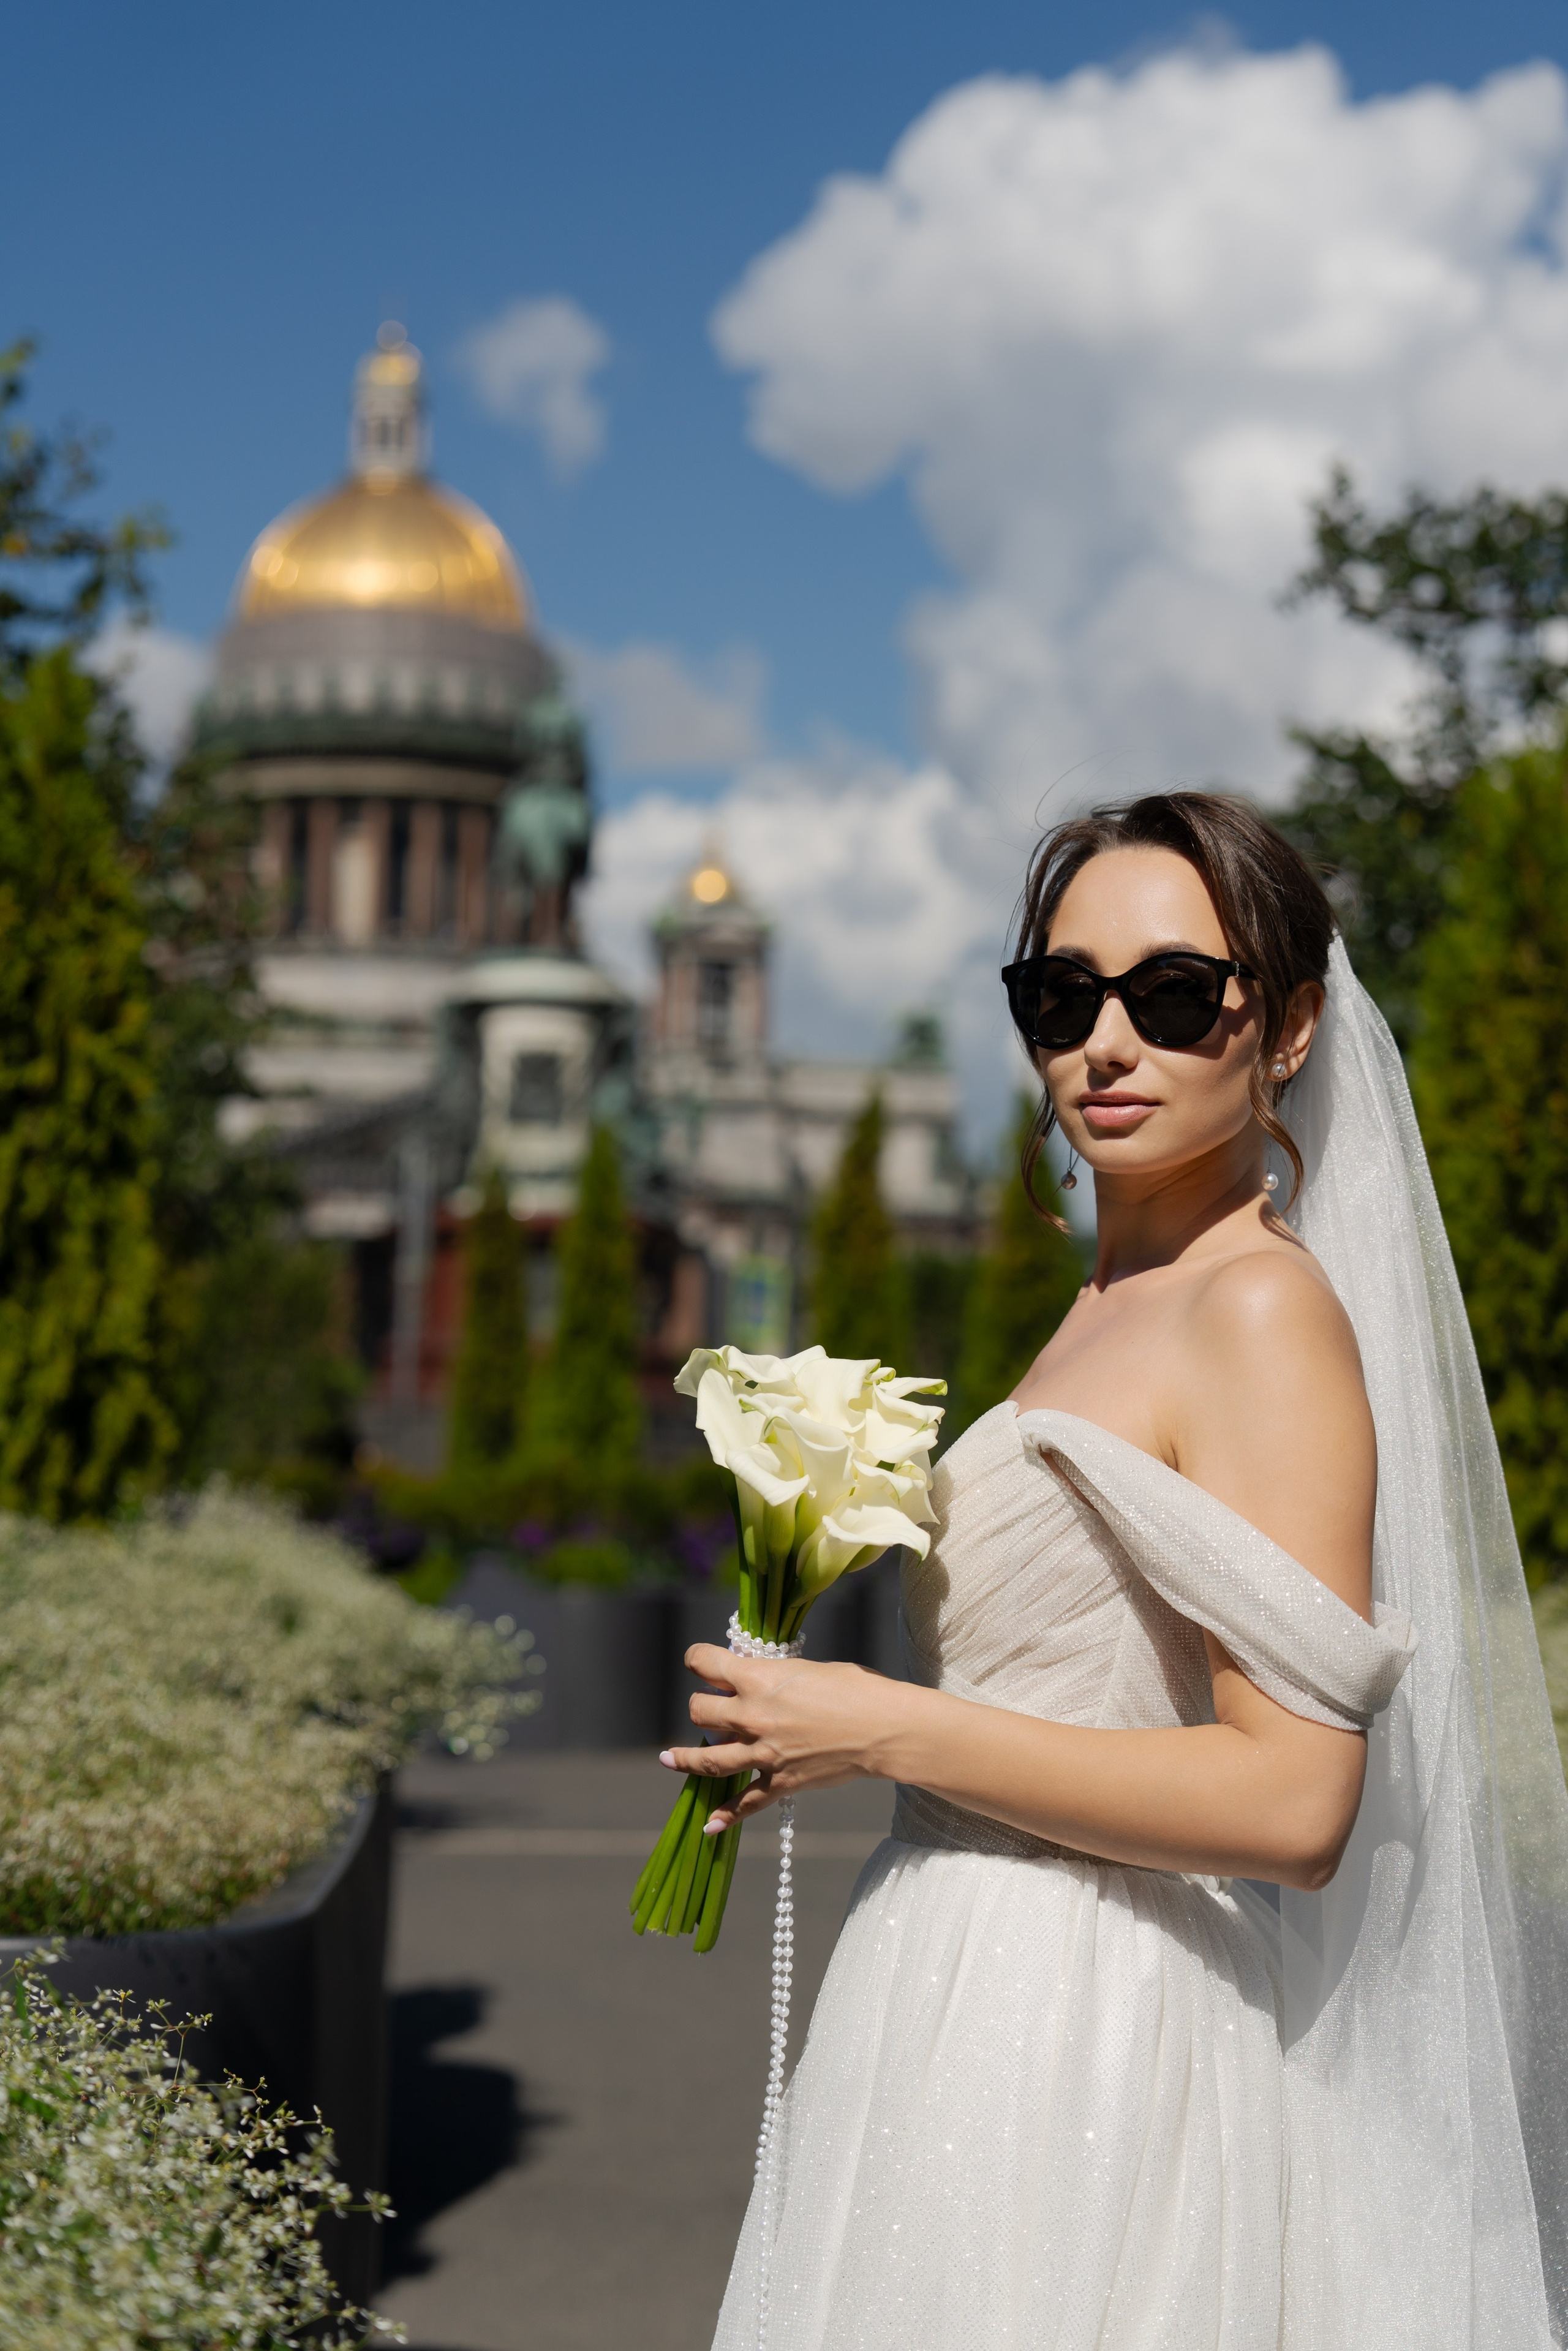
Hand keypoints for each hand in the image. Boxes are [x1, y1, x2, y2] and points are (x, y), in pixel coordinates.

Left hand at [660, 1644, 909, 1829]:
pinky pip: (745, 1803)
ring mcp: (763, 1753)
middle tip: (709, 1705)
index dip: (697, 1659)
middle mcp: (752, 1716)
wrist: (884, 1729)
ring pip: (707, 1758)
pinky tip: (709, 1826)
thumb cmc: (856, 1688)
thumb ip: (777, 1676)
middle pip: (700, 1710)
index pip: (706, 1663)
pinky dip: (726, 1816)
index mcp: (759, 1679)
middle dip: (701, 1705)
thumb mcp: (810, 1669)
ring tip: (667, 1758)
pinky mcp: (780, 1782)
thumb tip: (762, 1680)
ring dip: (684, 1758)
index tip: (696, 1661)